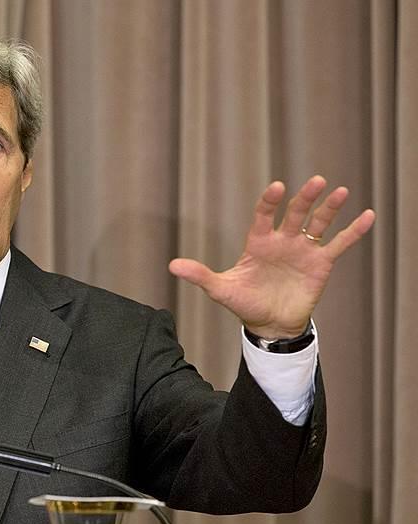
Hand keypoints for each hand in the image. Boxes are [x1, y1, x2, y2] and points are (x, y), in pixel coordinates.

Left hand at [168, 175, 374, 338]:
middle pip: (295, 213)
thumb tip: (172, 265)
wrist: (269, 325)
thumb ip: (200, 275)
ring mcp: (303, 250)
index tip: (277, 188)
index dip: (270, 202)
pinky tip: (367, 216)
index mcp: (258, 242)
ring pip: (318, 223)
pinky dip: (353, 231)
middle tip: (316, 181)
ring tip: (341, 191)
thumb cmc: (245, 303)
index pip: (263, 215)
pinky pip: (339, 244)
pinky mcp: (320, 264)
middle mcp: (282, 241)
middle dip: (304, 198)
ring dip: (329, 208)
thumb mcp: (221, 290)